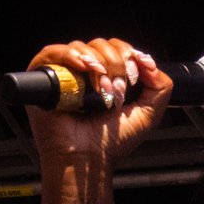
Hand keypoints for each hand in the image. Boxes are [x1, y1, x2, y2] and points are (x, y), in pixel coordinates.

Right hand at [25, 37, 174, 168]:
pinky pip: (53, 52)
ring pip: (81, 47)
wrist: (88, 158)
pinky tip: (85, 69)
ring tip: (102, 90)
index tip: (135, 75)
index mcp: (106, 77)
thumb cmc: (110, 142)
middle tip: (117, 90)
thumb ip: (160, 86)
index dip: (128, 54)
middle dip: (115, 63)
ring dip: (98, 64)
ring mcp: (64, 74)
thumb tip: (148, 62)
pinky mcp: (43, 77)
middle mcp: (84, 73)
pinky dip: (71, 55)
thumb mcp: (148, 114)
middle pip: (100, 44)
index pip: (116, 48)